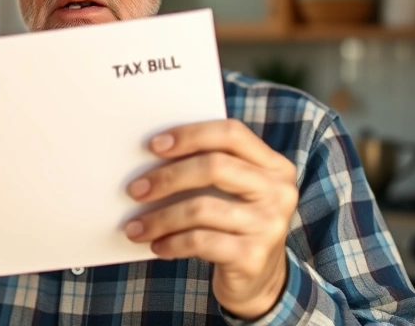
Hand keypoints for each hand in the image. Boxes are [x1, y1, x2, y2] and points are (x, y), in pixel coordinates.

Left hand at [124, 119, 297, 319]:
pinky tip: (157, 245)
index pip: (231, 133)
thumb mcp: (232, 193)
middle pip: (215, 167)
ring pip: (201, 208)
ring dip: (160, 218)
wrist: (260, 280)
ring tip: (135, 227)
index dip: (191, 135)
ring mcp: (269, 225)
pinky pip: (200, 242)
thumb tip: (148, 160)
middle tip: (135, 190)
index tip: (153, 145)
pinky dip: (171, 243)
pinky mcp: (253, 256)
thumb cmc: (233, 224)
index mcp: (274, 166)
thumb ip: (208, 170)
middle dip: (168, 177)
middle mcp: (278, 192)